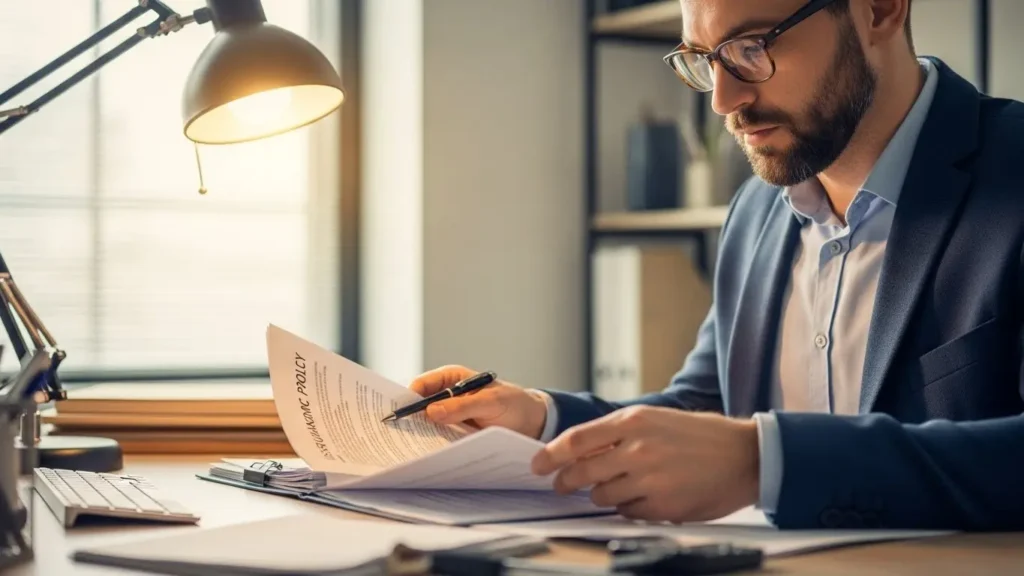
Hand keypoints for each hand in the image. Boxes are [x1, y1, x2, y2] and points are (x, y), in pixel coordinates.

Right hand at [409, 365, 549, 438]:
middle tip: (399, 437)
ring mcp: (449, 416)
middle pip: (419, 407)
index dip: (407, 398)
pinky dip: (433, 447)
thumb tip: (431, 411)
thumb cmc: (514, 404)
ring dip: (420, 436)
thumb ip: (463, 406)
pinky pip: (439, 439)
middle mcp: (446, 396)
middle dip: (410, 420)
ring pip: (427, 425)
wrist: (533, 424)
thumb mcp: (492, 402)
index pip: (421, 385)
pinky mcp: (455, 434)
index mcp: (452, 379)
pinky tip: (429, 458)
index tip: (399, 415)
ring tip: (410, 452)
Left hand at [531, 406, 759, 522]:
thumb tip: (580, 451)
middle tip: (561, 485)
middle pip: (582, 472)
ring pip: (602, 496)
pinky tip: (644, 497)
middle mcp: (638, 449)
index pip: (577, 440)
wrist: (745, 456)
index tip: (537, 464)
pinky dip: (629, 507)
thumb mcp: (656, 420)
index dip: (551, 455)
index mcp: (634, 422)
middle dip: (565, 482)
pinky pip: (627, 512)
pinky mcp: (662, 505)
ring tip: (620, 486)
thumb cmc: (700, 436)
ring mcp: (649, 479)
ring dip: (601, 495)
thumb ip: (619, 433)